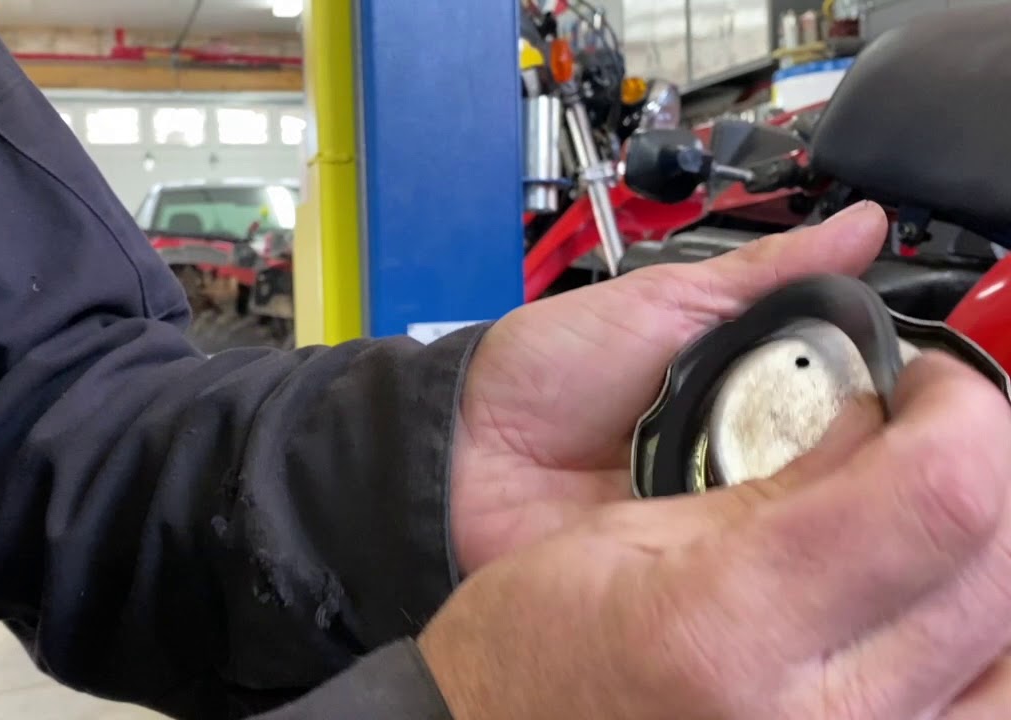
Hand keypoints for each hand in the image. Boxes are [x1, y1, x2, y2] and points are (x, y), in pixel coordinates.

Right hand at [423, 353, 1010, 718]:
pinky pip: (984, 712)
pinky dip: (984, 643)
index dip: (962, 413)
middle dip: (983, 467)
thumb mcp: (629, 536)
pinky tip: (939, 606)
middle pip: (1000, 566)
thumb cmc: (532, 652)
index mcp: (729, 629)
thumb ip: (777, 484)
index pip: (939, 494)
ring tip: (933, 521)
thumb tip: (880, 424)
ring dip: (993, 561)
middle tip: (928, 436)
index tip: (928, 388)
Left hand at [451, 202, 889, 574]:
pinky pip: (737, 567)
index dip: (876, 400)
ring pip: (796, 519)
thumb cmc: (552, 366)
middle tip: (826, 439)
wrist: (466, 444)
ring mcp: (716, 518)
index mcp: (753, 390)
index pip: (853, 400)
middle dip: (840, 457)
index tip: (902, 394)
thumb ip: (765, 273)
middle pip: (836, 465)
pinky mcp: (685, 571)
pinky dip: (743, 550)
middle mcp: (744, 457)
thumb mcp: (664, 299)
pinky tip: (746, 534)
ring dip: (792, 503)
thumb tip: (862, 225)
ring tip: (776, 480)